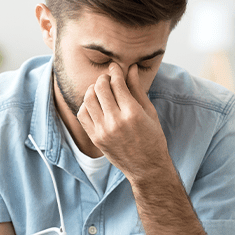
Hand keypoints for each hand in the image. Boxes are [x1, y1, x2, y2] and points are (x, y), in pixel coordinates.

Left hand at [77, 63, 170, 181]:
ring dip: (93, 89)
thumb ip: (137, 89)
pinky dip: (86, 104)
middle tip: (108, 77)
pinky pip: (82, 114)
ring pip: (88, 99)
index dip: (115, 71)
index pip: (116, 83)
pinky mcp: (95, 138)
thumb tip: (130, 68)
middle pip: (100, 88)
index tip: (115, 67)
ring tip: (100, 89)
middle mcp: (115, 121)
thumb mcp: (149, 112)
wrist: (146, 167)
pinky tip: (95, 104)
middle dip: (103, 78)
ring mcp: (103, 131)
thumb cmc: (153, 138)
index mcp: (132, 113)